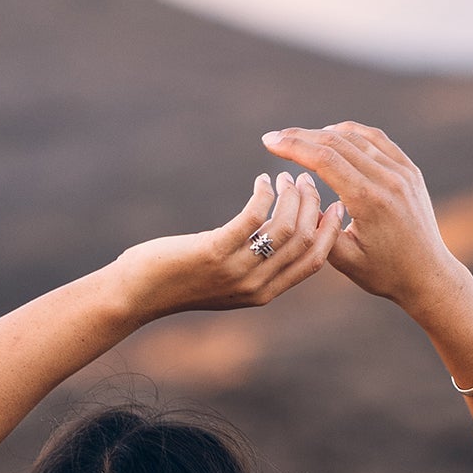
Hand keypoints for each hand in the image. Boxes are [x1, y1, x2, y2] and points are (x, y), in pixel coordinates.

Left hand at [112, 171, 343, 319]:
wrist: (137, 295)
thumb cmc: (178, 282)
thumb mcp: (226, 282)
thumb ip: (254, 267)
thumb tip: (275, 238)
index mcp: (264, 294)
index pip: (314, 262)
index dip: (329, 232)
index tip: (336, 205)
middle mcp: (255, 286)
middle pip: (304, 240)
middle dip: (312, 205)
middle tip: (307, 181)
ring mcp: (236, 271)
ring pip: (284, 227)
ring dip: (290, 196)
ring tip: (284, 177)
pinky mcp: (215, 252)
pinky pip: (253, 216)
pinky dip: (263, 193)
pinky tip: (260, 181)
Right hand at [259, 122, 460, 310]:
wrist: (427, 274)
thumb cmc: (383, 273)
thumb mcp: (343, 259)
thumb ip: (317, 229)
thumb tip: (297, 199)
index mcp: (369, 201)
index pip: (326, 160)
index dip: (294, 147)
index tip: (269, 142)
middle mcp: (388, 179)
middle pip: (337, 142)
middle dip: (301, 136)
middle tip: (274, 137)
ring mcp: (402, 171)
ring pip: (356, 136)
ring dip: (323, 133)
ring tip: (298, 137)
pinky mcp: (410, 170)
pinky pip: (376, 140)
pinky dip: (351, 133)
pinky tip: (333, 135)